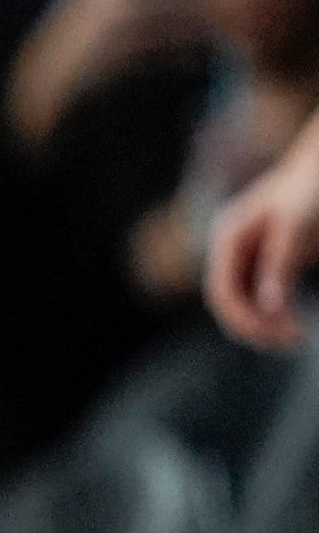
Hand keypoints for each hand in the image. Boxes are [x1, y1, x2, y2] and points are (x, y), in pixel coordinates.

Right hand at [207, 131, 318, 346]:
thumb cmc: (310, 192)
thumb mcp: (296, 229)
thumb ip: (279, 266)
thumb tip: (271, 308)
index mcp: (228, 237)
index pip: (221, 291)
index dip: (245, 320)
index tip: (281, 336)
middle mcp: (231, 248)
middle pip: (228, 300)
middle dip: (254, 326)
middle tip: (293, 341)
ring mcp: (247, 253)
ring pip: (243, 299)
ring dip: (263, 322)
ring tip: (295, 336)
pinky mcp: (266, 258)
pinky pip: (260, 293)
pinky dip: (274, 311)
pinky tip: (294, 322)